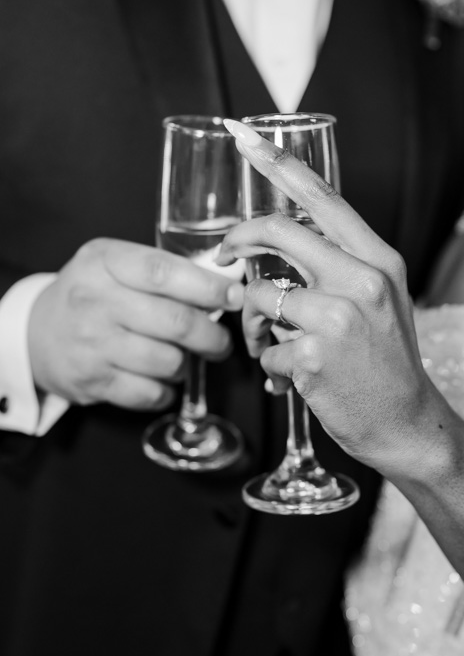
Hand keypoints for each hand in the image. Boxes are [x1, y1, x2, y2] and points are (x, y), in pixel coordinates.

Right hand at [28, 238, 243, 410]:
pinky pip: (150, 393)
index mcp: (105, 262)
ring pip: (168, 362)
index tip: (236, 297)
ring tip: (181, 358)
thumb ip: (164, 271)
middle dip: (211, 337)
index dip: (208, 288)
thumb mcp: (115, 265)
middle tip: (220, 343)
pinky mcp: (92, 381)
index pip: (164, 273)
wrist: (36, 333)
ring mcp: (92, 344)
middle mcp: (95, 301)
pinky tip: (161, 380)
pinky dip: (166, 391)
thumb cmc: (91, 294)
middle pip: (176, 323)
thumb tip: (227, 288)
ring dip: (186, 365)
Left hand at [218, 121, 448, 476]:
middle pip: (276, 232)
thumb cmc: (384, 362)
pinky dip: (267, 366)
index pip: (321, 197)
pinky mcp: (312, 356)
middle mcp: (361, 279)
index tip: (244, 135)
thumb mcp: (378, 300)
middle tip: (226, 256)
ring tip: (268, 344)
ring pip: (258, 295)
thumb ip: (339, 266)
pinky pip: (263, 349)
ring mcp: (337, 317)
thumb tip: (280, 245)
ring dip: (252, 323)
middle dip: (238, 241)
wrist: (404, 421)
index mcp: (377, 260)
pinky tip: (290, 378)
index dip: (277, 163)